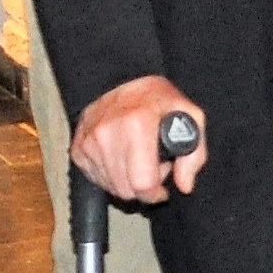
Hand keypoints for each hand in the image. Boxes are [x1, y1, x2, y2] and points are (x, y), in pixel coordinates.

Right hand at [70, 75, 209, 204]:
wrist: (119, 79)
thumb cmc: (156, 99)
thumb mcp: (189, 117)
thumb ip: (194, 155)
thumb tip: (184, 185)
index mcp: (137, 125)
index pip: (142, 183)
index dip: (155, 193)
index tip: (160, 188)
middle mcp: (107, 134)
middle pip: (125, 190)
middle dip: (142, 187)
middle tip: (149, 167)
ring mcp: (89, 142)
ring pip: (110, 187)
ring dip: (126, 182)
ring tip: (135, 160)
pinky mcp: (78, 148)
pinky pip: (95, 179)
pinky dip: (110, 176)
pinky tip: (120, 158)